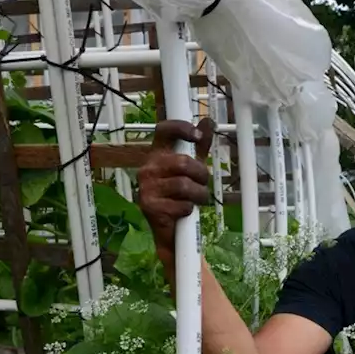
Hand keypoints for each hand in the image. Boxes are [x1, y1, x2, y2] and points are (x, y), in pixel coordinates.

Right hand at [135, 118, 215, 253]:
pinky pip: (181, 204)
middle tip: (202, 183)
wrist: (170, 232)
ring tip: (196, 200)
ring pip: (184, 185)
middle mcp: (148, 168)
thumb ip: (199, 147)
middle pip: (183, 162)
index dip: (181, 128)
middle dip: (200, 174)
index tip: (196, 135)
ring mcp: (146, 187)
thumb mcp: (191, 170)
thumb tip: (208, 121)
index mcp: (157, 155)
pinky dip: (189, 209)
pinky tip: (184, 212)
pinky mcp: (149, 206)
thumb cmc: (179, 197)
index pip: (164, 130)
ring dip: (198, 195)